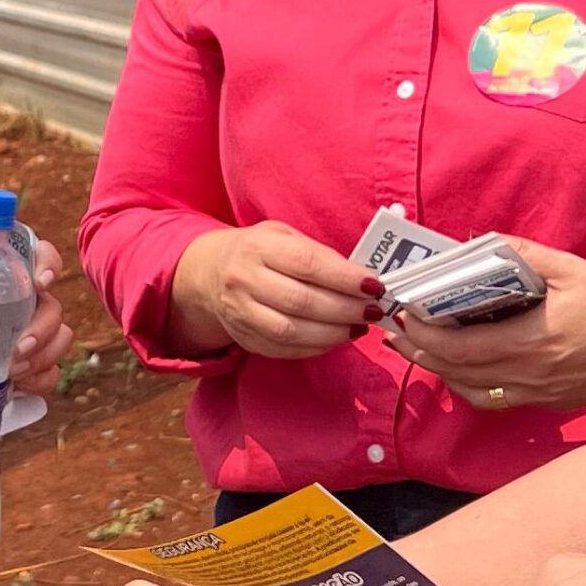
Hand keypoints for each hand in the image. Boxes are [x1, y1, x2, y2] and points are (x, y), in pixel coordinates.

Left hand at [0, 239, 74, 397]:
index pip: (35, 258)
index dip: (48, 264)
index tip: (40, 283)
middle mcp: (14, 305)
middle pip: (52, 309)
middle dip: (43, 330)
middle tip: (16, 351)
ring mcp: (17, 338)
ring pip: (56, 341)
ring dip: (44, 357)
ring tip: (12, 372)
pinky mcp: (14, 370)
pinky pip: (45, 374)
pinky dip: (40, 381)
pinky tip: (18, 387)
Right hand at [174, 221, 379, 358]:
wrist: (211, 273)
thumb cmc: (260, 251)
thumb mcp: (284, 236)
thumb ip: (319, 254)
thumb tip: (361, 280)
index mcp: (258, 246)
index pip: (307, 264)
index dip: (344, 278)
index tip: (374, 285)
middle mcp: (243, 280)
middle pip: (301, 302)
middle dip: (345, 309)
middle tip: (373, 310)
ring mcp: (240, 313)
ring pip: (292, 331)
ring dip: (334, 333)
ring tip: (360, 326)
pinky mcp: (244, 338)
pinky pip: (284, 350)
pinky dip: (316, 347)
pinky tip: (337, 338)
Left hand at [387, 240, 585, 411]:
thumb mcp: (569, 269)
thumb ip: (520, 254)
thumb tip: (479, 242)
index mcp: (530, 342)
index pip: (460, 346)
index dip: (424, 334)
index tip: (403, 315)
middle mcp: (528, 376)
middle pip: (457, 372)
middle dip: (419, 351)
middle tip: (395, 333)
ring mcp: (537, 394)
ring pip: (472, 391)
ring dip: (439, 371)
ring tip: (417, 349)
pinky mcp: (547, 402)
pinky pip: (495, 399)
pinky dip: (469, 385)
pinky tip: (461, 369)